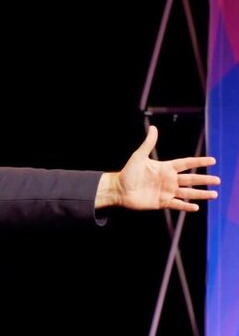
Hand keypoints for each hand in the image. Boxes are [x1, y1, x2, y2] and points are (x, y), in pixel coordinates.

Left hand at [95, 125, 219, 210]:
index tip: (212, 160)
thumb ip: (148, 144)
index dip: (199, 162)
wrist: (118, 190)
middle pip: (191, 180)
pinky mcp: (161, 202)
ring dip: (200, 194)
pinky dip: (186, 206)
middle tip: (218, 180)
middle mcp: (169, 180)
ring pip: (187, 193)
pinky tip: (196, 207)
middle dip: (204, 180)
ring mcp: (166, 191)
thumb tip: (154, 128)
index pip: (186, 164)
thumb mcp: (138, 157)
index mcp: (166, 168)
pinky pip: (176, 204)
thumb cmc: (127, 173)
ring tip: (214, 195)